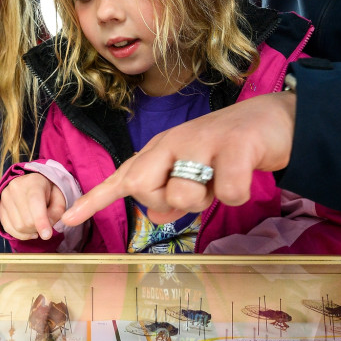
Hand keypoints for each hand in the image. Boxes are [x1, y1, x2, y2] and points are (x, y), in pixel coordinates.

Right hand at [0, 173, 67, 240]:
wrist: (30, 183)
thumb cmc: (47, 191)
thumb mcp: (59, 197)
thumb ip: (57, 211)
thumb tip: (48, 225)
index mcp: (33, 182)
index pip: (35, 203)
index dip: (41, 221)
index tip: (47, 235)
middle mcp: (15, 188)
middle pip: (27, 220)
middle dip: (38, 228)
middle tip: (45, 223)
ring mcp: (4, 197)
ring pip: (18, 226)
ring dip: (30, 232)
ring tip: (37, 225)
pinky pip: (8, 228)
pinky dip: (20, 234)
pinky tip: (28, 231)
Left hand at [60, 92, 296, 225]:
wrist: (274, 120)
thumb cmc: (228, 151)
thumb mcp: (196, 176)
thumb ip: (173, 197)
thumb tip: (154, 216)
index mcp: (161, 151)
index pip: (121, 178)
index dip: (93, 200)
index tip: (66, 220)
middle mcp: (174, 142)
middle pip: (141, 187)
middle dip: (165, 200)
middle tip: (195, 189)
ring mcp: (202, 142)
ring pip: (182, 195)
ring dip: (206, 199)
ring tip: (222, 178)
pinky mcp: (234, 147)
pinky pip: (226, 192)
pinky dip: (235, 195)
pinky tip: (243, 177)